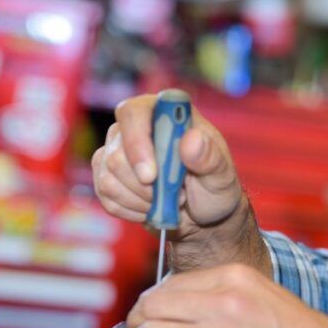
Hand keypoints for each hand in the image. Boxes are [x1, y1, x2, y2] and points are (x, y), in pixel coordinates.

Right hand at [92, 94, 244, 241]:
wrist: (204, 215)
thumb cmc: (215, 187)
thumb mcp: (222, 175)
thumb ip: (210, 157)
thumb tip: (191, 139)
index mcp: (166, 113)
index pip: (133, 112)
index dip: (136, 142)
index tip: (151, 176)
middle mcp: (137, 126)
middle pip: (116, 154)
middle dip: (146, 186)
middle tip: (178, 193)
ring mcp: (117, 149)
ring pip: (108, 179)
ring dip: (141, 199)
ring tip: (168, 199)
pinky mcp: (106, 174)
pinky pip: (105, 196)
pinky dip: (132, 209)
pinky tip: (152, 206)